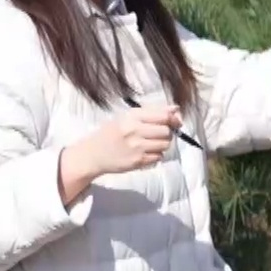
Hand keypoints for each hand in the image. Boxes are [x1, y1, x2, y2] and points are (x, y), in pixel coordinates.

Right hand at [66, 104, 181, 180]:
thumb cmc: (113, 132)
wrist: (94, 154)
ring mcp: (136, 147)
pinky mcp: (137, 161)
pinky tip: (146, 152)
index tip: (174, 121)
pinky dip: (156, 154)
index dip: (173, 119)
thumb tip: (176, 109)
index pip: (163, 116)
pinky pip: (159, 157)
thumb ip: (153, 112)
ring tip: (152, 143)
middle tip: (159, 133)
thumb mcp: (128, 117)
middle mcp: (134, 131)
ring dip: (163, 144)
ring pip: (165, 145)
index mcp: (132, 116)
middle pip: (167, 131)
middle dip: (167, 132)